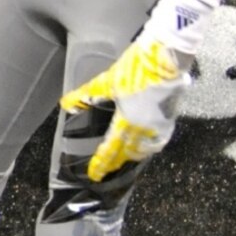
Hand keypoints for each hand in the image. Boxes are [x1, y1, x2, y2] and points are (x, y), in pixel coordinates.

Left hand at [61, 34, 193, 178]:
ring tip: (124, 159)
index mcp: (127, 121)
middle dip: (117, 163)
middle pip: (129, 153)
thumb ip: (86, 96)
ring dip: (133, 156)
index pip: (111, 148)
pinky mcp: (170, 118)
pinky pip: (158, 140)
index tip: (94, 175)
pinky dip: (149, 147)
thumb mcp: (106, 82)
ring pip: (145, 149)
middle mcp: (145, 128)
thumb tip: (65, 105)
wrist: (166, 59)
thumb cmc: (135, 69)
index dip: (102, 163)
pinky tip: (146, 145)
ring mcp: (161, 125)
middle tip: (107, 170)